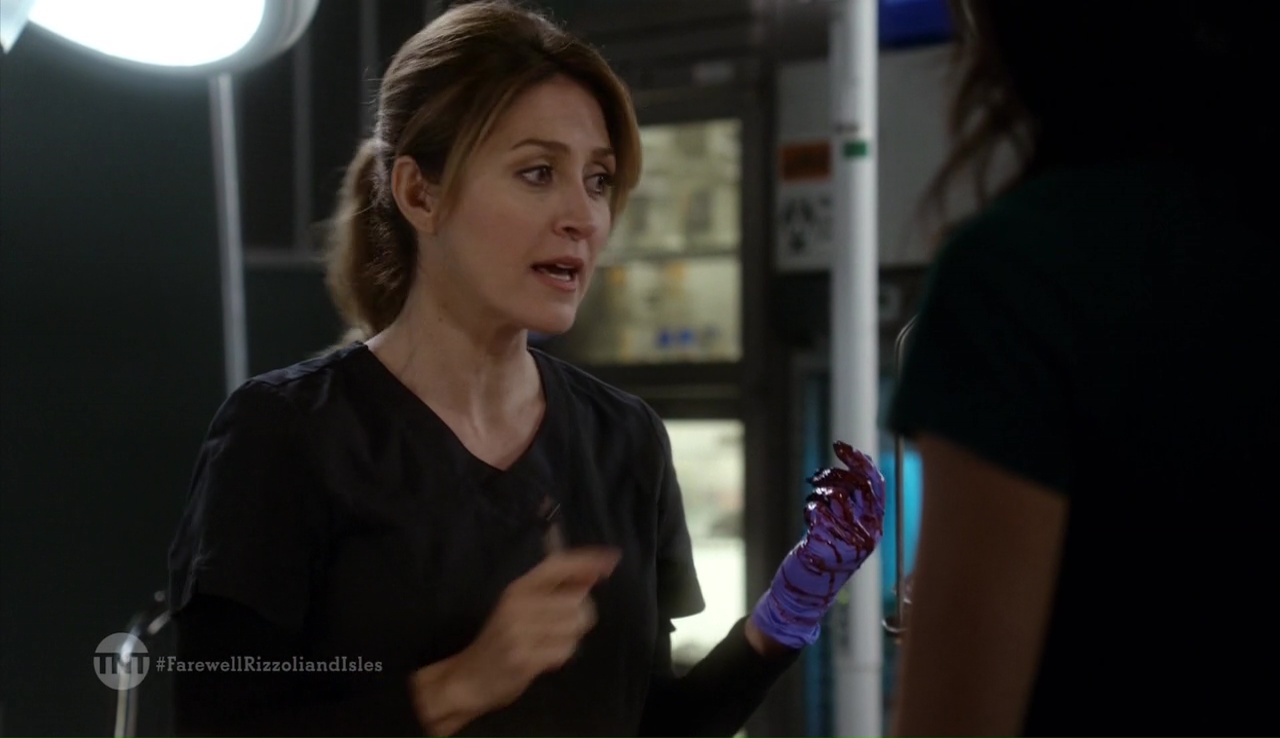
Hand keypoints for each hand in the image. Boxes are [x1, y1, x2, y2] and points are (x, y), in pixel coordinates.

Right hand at [446, 547, 620, 710]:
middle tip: (560, 627)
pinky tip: (543, 658)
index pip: (558, 565)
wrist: (470, 678)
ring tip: (549, 644)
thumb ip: (558, 590)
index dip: (586, 560)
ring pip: (574, 626)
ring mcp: (519, 631)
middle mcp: (518, 604)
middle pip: (576, 600)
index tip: (611, 558)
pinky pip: (565, 651)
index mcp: (518, 587)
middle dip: (580, 615)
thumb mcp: (524, 607)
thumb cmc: (502, 640)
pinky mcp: (524, 657)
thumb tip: (595, 572)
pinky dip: (560, 656)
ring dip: (570, 638)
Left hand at [751, 441, 885, 648]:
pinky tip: (809, 515)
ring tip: (813, 497)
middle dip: (838, 472)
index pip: (877, 488)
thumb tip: (856, 467)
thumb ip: (853, 503)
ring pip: (837, 496)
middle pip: (859, 487)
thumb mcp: (846, 529)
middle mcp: (866, 535)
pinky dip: (811, 507)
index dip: (863, 464)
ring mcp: (847, 541)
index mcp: (874, 529)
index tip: (844, 449)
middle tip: (819, 475)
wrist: (806, 591)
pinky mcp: (825, 545)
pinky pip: (818, 511)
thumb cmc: (825, 556)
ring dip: (821, 490)